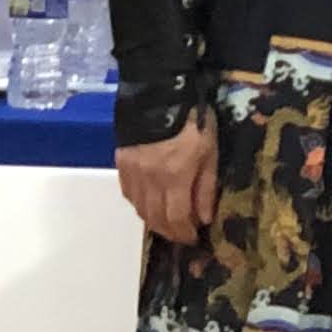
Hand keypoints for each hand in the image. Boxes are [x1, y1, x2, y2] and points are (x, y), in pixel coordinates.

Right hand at [115, 120, 219, 245]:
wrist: (159, 92)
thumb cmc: (193, 120)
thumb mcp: (210, 152)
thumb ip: (206, 187)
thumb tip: (203, 218)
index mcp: (174, 177)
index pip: (175, 218)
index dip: (183, 233)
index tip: (193, 239)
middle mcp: (148, 179)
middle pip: (154, 217)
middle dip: (169, 231)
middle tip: (181, 235)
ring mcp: (131, 170)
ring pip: (138, 207)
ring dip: (153, 220)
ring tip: (168, 222)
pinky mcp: (120, 161)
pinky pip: (128, 192)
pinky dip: (139, 203)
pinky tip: (150, 203)